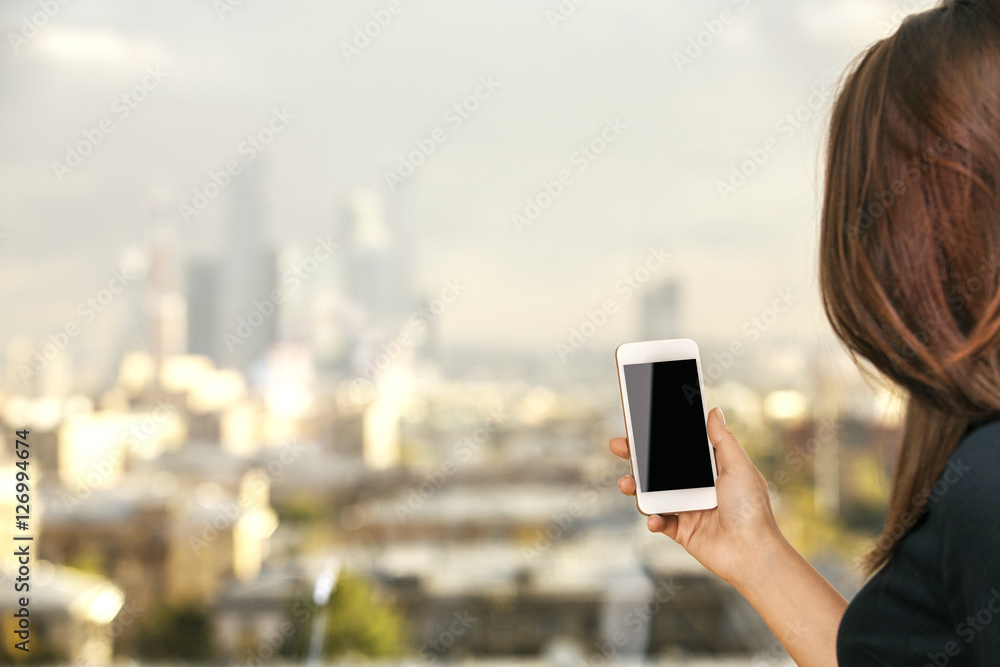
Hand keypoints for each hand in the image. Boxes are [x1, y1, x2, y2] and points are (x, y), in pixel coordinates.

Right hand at [610, 407, 782, 586]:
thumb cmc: (752, 508)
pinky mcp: (682, 531)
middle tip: (619, 446)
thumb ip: (722, 440)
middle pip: (661, 468)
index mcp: (712, 469)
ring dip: (636, 487)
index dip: (660, 438)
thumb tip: (713, 411)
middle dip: (638, 457)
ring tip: (626, 484)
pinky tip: (654, 518)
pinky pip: (659, 521)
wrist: (752, 553)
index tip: (641, 426)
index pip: (680, 449)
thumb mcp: (739, 467)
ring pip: (654, 493)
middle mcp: (698, 487)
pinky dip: (652, 519)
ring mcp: (688, 508)